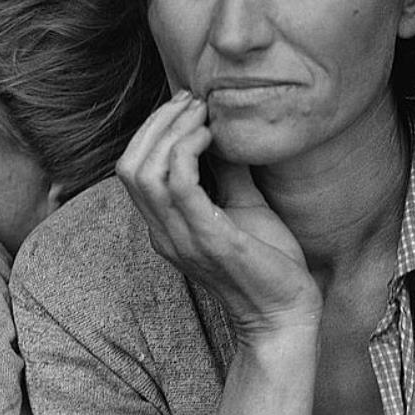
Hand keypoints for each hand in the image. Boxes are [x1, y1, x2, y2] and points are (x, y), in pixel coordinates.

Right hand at [116, 90, 321, 338]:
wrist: (286, 313)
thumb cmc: (267, 263)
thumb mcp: (243, 206)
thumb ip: (228, 172)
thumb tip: (226, 129)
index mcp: (166, 227)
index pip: (131, 170)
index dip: (152, 130)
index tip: (187, 105)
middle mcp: (164, 234)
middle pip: (128, 166)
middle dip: (156, 123)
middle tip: (192, 102)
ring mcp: (182, 239)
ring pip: (144, 172)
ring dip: (171, 131)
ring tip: (203, 114)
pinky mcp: (209, 240)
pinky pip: (179, 186)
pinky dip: (188, 151)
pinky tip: (212, 137)